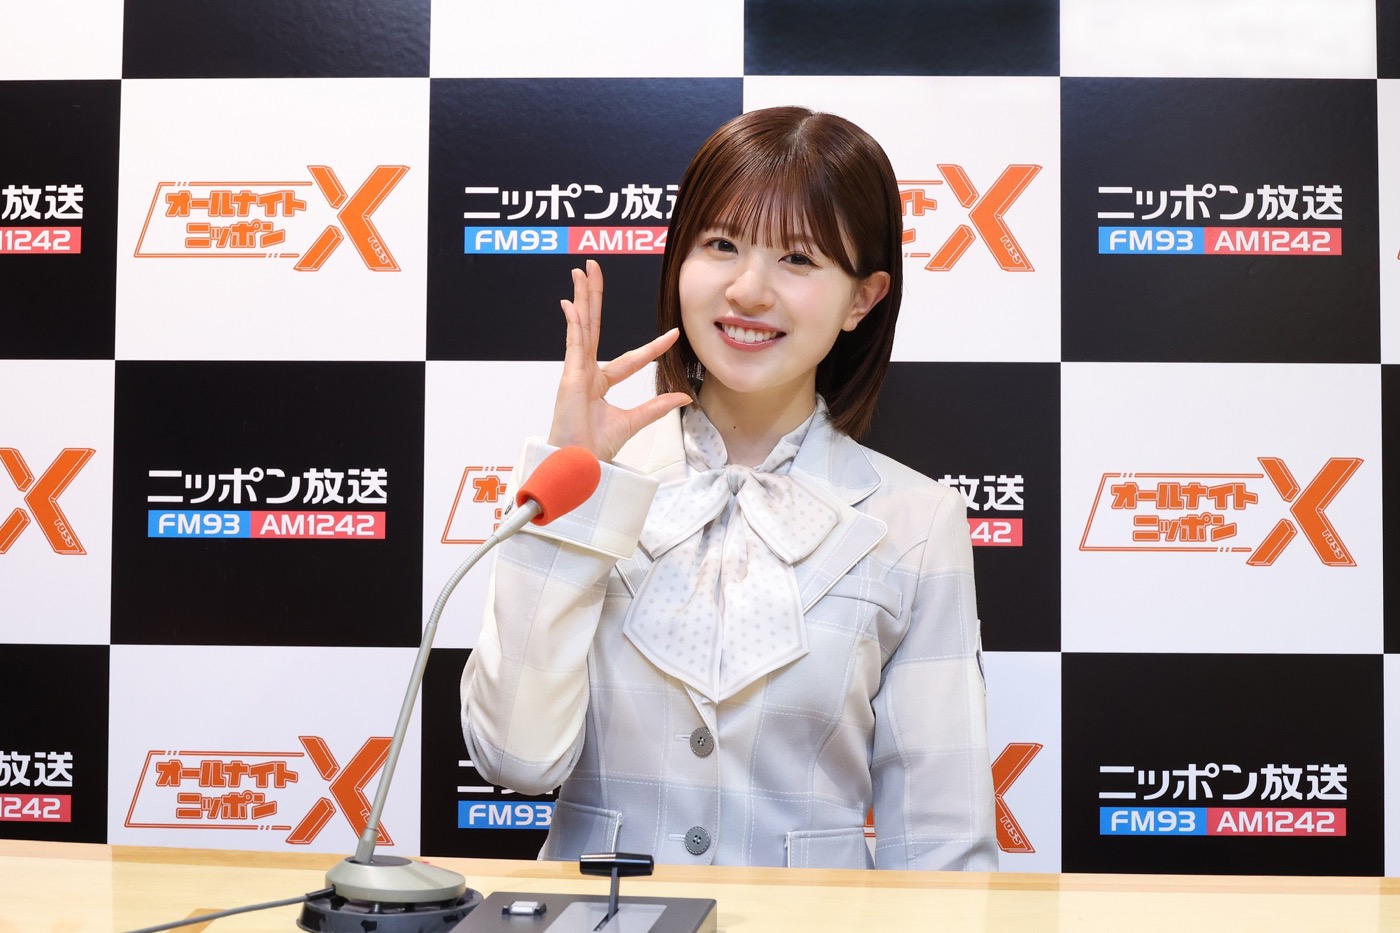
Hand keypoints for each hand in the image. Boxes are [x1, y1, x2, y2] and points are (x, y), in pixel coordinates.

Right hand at [548, 259, 690, 461]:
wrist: (579, 464)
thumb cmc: (595, 448)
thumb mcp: (634, 422)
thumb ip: (657, 407)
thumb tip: (684, 396)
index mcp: (600, 383)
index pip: (631, 358)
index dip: (652, 347)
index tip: (672, 334)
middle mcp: (587, 373)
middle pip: (593, 326)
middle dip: (594, 297)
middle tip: (593, 269)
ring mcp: (577, 372)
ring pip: (583, 326)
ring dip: (582, 297)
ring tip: (582, 272)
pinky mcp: (570, 376)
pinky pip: (574, 343)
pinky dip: (573, 322)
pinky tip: (571, 302)